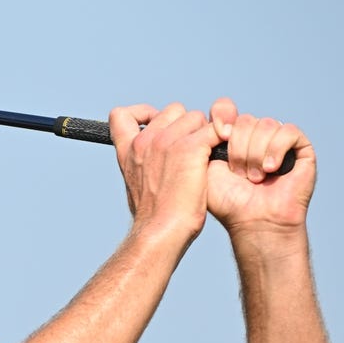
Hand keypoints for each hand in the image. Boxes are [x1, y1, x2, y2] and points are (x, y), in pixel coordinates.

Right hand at [109, 102, 221, 245]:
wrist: (160, 232)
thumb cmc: (153, 217)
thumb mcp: (136, 186)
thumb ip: (143, 165)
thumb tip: (154, 163)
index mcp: (128, 151)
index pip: (121, 115)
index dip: (142, 113)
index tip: (155, 124)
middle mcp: (144, 141)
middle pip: (173, 110)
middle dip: (185, 126)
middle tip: (191, 152)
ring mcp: (166, 142)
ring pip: (196, 117)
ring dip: (204, 134)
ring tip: (204, 160)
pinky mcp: (190, 148)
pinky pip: (214, 130)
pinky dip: (222, 140)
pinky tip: (221, 158)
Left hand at [205, 98, 316, 237]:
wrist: (252, 220)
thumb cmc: (227, 200)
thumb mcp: (204, 166)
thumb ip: (203, 138)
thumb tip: (213, 117)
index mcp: (230, 137)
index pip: (225, 109)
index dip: (222, 116)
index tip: (220, 135)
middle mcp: (254, 136)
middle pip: (244, 119)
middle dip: (237, 148)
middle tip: (238, 174)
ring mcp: (277, 140)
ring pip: (265, 124)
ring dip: (255, 154)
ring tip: (254, 178)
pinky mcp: (300, 147)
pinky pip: (287, 131)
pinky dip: (276, 150)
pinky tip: (271, 169)